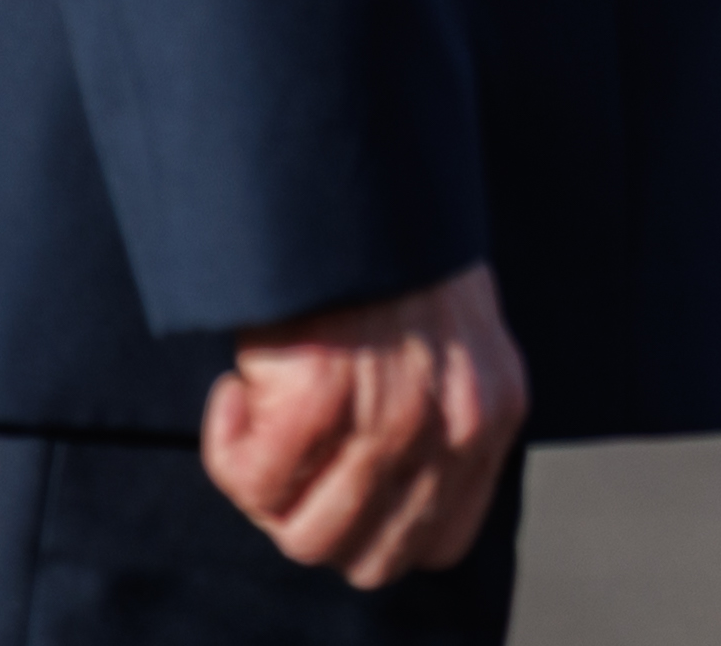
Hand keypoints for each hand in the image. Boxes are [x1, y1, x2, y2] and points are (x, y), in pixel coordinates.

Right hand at [201, 262, 524, 587]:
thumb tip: (368, 487)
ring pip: (306, 535)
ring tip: (259, 408)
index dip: (374, 528)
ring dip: (263, 486)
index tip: (334, 479)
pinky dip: (227, 444)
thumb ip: (432, 410)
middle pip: (369, 557)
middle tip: (282, 452)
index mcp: (494, 410)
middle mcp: (456, 425)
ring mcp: (392, 418)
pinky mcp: (322, 399)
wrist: (354, 164)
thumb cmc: (384, 243)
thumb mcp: (449, 335)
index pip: (441, 542)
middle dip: (309, 518)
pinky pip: (252, 480)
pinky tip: (238, 385)